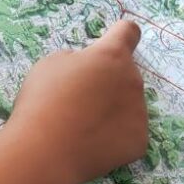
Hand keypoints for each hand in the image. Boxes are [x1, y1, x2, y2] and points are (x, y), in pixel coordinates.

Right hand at [5, 20, 148, 183]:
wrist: (45, 152)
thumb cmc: (43, 101)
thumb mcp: (50, 65)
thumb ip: (75, 60)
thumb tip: (86, 70)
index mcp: (112, 55)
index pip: (128, 32)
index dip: (122, 35)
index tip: (117, 41)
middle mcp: (133, 80)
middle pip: (125, 74)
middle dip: (108, 81)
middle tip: (79, 100)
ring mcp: (140, 112)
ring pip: (128, 104)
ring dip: (112, 109)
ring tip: (83, 126)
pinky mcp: (140, 141)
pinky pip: (129, 133)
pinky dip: (114, 137)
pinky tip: (92, 143)